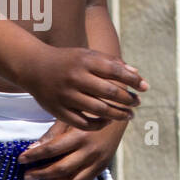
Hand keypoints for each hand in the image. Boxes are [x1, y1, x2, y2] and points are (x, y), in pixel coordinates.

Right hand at [15, 46, 146, 129]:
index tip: (145, 88)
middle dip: (127, 99)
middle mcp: (77, 78)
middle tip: (137, 104)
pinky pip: (82, 123)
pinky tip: (106, 122)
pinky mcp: (59, 110)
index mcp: (86, 61)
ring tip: (128, 116)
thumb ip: (111, 63)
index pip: (116, 71)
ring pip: (98, 110)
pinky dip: (97, 124)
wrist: (34, 67)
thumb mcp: (88, 55)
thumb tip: (136, 75)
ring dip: (117, 114)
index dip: (133, 80)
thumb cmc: (67, 60)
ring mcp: (67, 96)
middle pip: (109, 92)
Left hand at [19, 119, 126, 179]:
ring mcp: (98, 160)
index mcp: (80, 135)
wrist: (120, 108)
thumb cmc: (90, 109)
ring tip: (41, 176)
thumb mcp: (71, 116)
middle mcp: (90, 150)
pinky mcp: (103, 165)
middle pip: (60, 169)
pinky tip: (57, 178)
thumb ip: (52, 134)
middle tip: (26, 175)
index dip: (34, 156)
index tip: (20, 159)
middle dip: (40, 173)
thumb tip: (32, 148)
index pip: (51, 150)